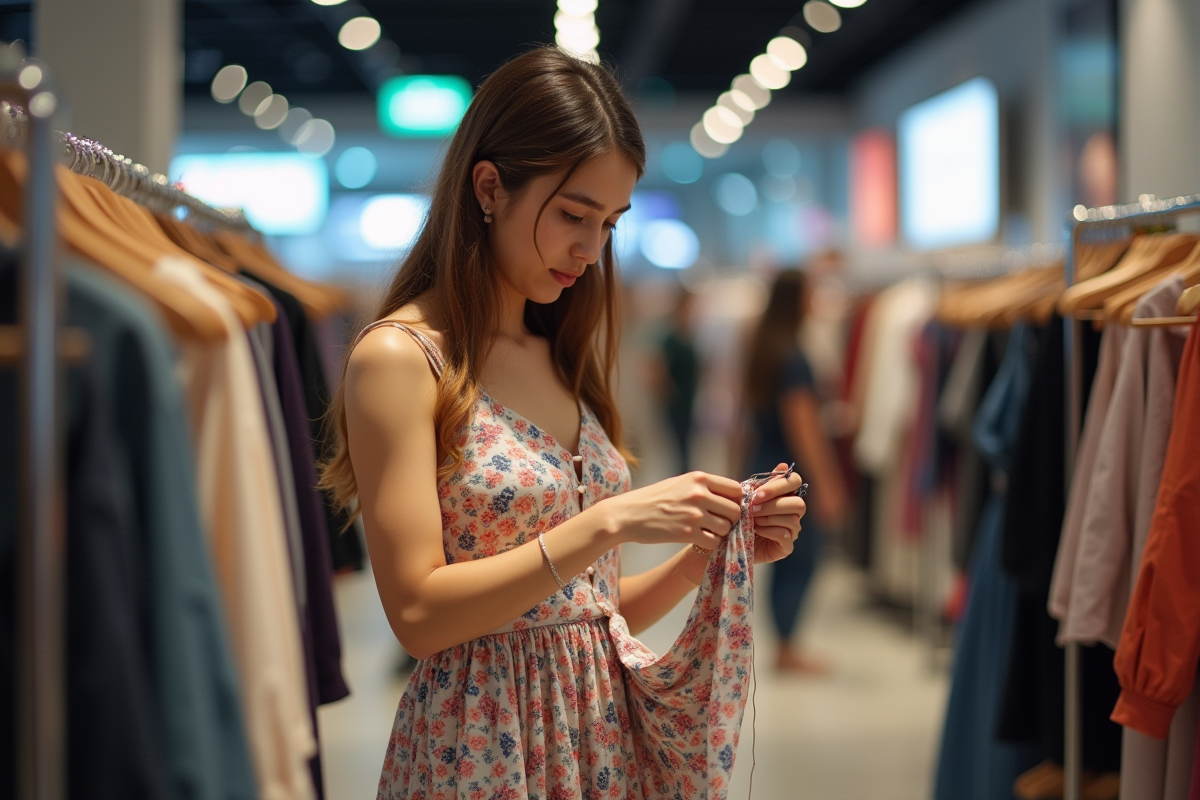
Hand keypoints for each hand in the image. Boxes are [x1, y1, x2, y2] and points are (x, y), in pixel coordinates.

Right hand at [595, 471, 743, 550]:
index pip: (735, 489)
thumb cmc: (652, 499)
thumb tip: (729, 497)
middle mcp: (699, 494)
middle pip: (735, 510)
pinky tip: (699, 539)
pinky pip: (714, 541)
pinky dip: (710, 543)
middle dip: (730, 519)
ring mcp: (694, 514)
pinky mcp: (687, 533)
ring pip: (726, 527)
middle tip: (718, 522)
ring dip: (720, 532)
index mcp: (698, 478)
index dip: (736, 500)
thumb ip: (702, 488)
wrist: (626, 515)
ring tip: (707, 531)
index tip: (727, 507)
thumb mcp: (678, 484)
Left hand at [749, 463, 805, 564]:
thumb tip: (783, 465)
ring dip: (769, 518)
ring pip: (792, 519)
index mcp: (785, 495)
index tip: (758, 494)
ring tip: (752, 520)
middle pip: (798, 503)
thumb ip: (763, 483)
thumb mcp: (748, 497)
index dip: (779, 486)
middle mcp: (793, 512)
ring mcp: (793, 530)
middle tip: (752, 508)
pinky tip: (756, 530)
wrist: (730, 541)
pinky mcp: (787, 547)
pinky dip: (769, 531)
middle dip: (773, 505)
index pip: (795, 481)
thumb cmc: (740, 516)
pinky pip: (785, 535)